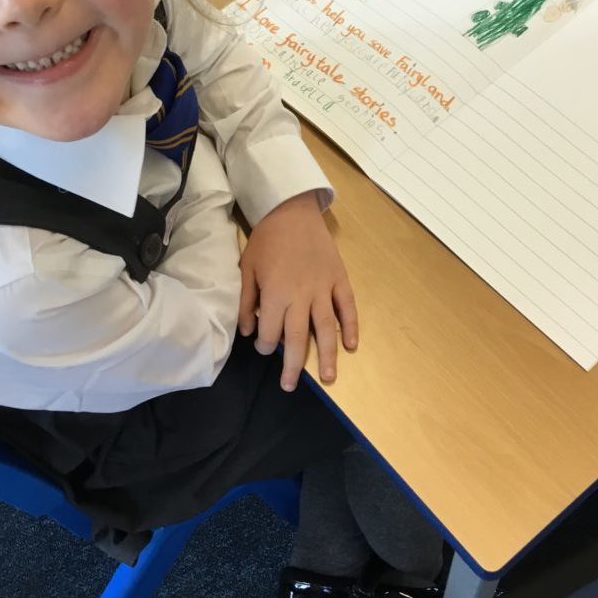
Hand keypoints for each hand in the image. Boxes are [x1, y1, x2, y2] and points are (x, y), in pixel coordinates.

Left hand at [239, 191, 358, 391]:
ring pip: (326, 329)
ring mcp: (324, 288)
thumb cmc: (266, 240)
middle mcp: (302, 296)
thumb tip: (247, 330)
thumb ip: (246, 301)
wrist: (292, 210)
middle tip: (290, 386)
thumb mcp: (246, 269)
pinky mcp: (339, 279)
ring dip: (326, 356)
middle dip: (293, 365)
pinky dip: (351, 326)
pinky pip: (348, 307)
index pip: (271, 333)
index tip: (264, 348)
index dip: (266, 345)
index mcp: (276, 294)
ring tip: (327, 379)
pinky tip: (351, 346)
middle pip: (298, 338)